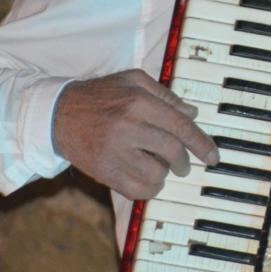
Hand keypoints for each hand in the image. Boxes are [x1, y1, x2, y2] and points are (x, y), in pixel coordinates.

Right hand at [53, 69, 218, 199]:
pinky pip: (137, 191)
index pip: (181, 126)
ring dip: (164, 174)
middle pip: (172, 151)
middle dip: (184, 161)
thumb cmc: (100, 95)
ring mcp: (114, 151)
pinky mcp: (104, 171)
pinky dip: (149, 190)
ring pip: (157, 174)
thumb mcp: (133, 81)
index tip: (213, 156)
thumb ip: (165, 95)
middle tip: (183, 164)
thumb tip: (193, 114)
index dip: (202, 143)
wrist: (58, 114)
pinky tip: (148, 180)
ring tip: (159, 167)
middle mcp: (128, 126)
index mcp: (138, 101)